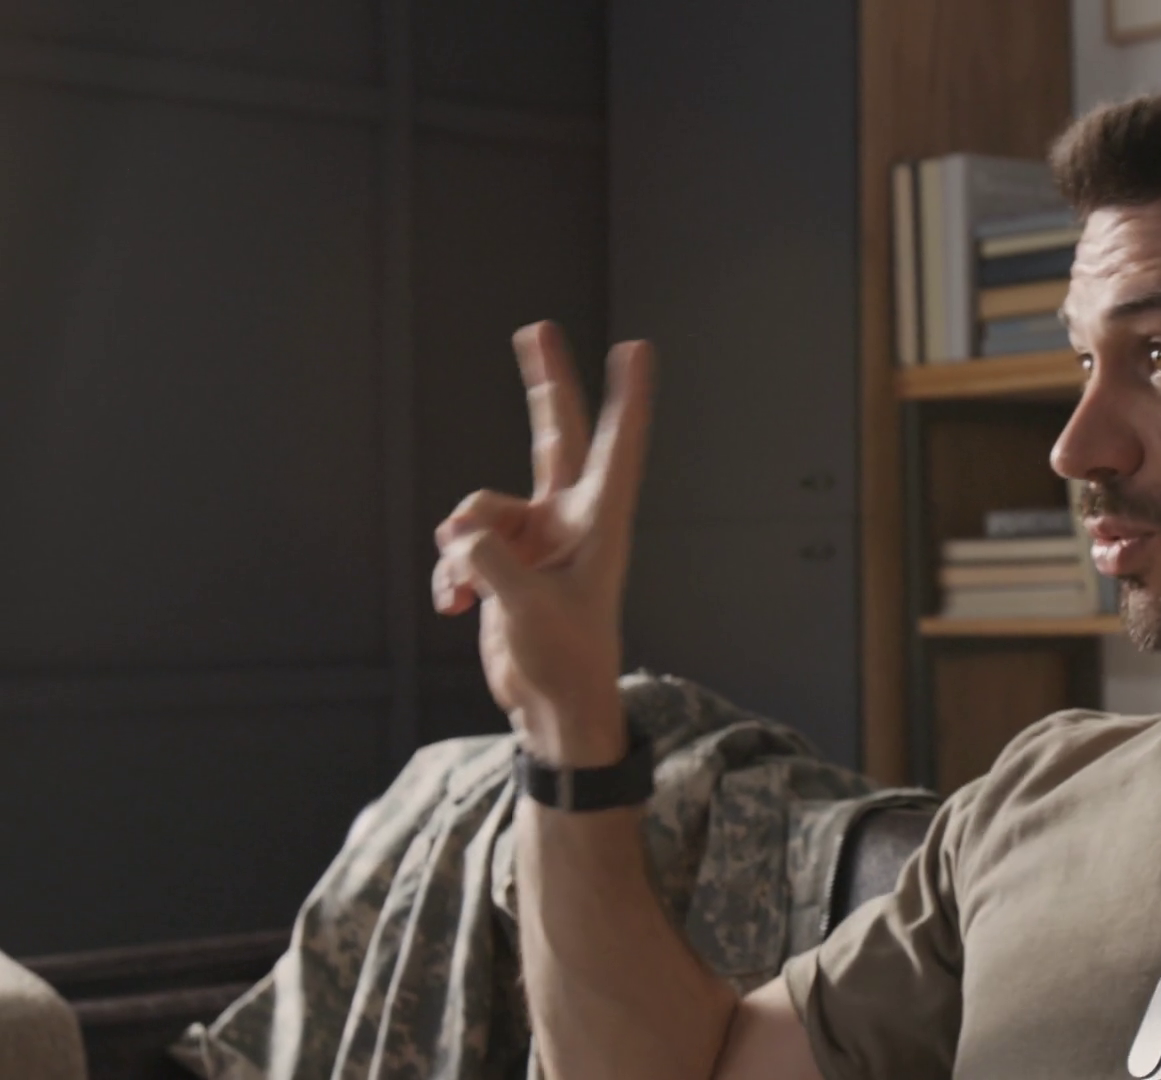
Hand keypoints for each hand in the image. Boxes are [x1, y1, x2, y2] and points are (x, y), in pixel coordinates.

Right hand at [430, 322, 654, 765]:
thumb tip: (457, 537)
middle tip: (536, 329)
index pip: (616, 449)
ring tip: (466, 589)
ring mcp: (534, 539)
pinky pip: (461, 546)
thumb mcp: (528, 608)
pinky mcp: (504, 561)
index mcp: (599, 525)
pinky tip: (455, 604)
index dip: (626, 400)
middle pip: (553, 437)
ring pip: (478, 509)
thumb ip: (490, 560)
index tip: (636, 349)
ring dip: (460, 546)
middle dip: (543, 384)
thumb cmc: (565, 660)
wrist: (551, 706)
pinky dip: (450, 572)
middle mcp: (568, 521)